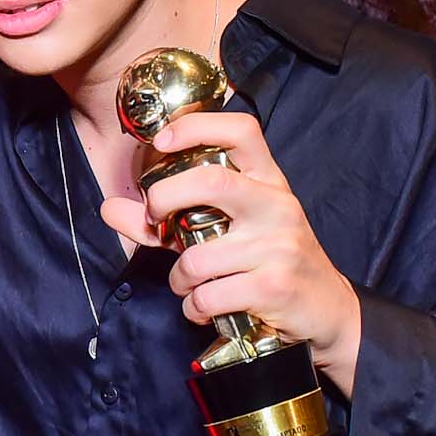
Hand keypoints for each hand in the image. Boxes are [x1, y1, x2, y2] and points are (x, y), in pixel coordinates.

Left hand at [98, 110, 362, 396]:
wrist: (326, 308)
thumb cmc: (267, 262)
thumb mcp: (225, 231)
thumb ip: (168, 219)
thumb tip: (109, 208)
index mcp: (268, 181)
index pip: (241, 130)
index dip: (196, 127)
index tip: (161, 141)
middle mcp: (276, 205)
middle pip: (211, 182)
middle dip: (165, 199)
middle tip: (155, 218)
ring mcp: (278, 246)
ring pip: (197, 257)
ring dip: (178, 280)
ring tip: (189, 286)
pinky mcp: (274, 286)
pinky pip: (207, 296)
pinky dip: (194, 308)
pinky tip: (205, 308)